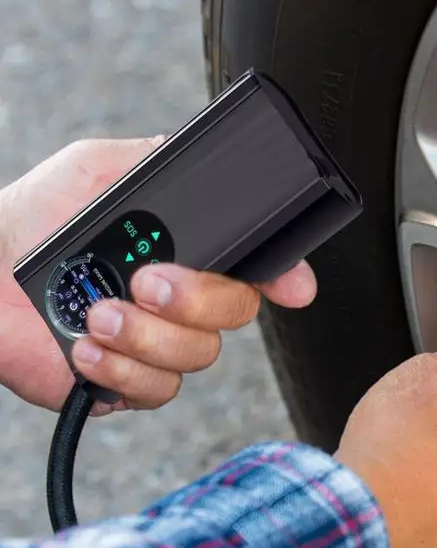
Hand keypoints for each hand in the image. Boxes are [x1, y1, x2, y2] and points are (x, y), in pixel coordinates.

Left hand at [0, 138, 316, 413]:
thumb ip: (155, 162)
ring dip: (147, 334)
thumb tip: (203, 158)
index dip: (284, 277)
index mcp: (185, 253)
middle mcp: (179, 301)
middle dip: (197, 299)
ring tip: (96, 313)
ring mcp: (157, 344)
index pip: (252, 267)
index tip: (294, 288)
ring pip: (200, 354)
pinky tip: (85, 349)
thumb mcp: (99, 171)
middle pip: (237, 311)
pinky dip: (121, 369)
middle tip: (147, 280)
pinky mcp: (128, 384)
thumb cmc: (30, 221)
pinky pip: (157, 389)